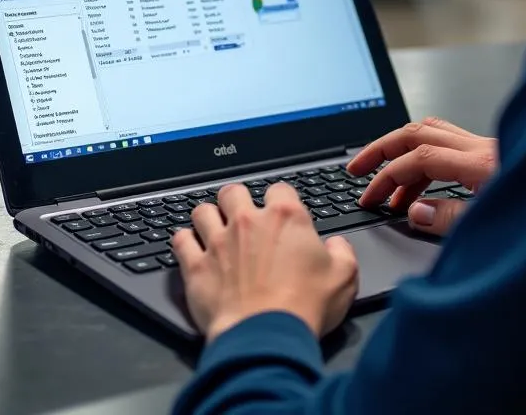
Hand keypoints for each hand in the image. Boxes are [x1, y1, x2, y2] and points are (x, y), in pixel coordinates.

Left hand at [172, 182, 358, 341]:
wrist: (266, 337)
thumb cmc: (303, 307)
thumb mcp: (344, 278)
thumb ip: (342, 253)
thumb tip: (336, 246)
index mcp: (285, 218)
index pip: (280, 189)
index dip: (281, 199)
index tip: (282, 212)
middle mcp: (248, 222)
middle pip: (233, 191)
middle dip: (237, 200)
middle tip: (241, 216)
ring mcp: (218, 242)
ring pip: (203, 211)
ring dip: (208, 218)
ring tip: (213, 228)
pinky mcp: (195, 266)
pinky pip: (180, 240)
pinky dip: (184, 242)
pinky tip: (190, 247)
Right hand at [348, 116, 498, 237]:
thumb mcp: (495, 229)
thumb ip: (452, 219)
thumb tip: (415, 212)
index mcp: (483, 164)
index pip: (421, 157)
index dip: (390, 176)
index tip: (371, 197)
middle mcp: (483, 149)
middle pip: (419, 133)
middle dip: (382, 149)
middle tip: (358, 169)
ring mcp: (488, 149)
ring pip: (432, 135)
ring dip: (403, 156)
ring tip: (390, 192)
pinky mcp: (493, 157)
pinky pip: (448, 144)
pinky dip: (424, 158)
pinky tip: (420, 185)